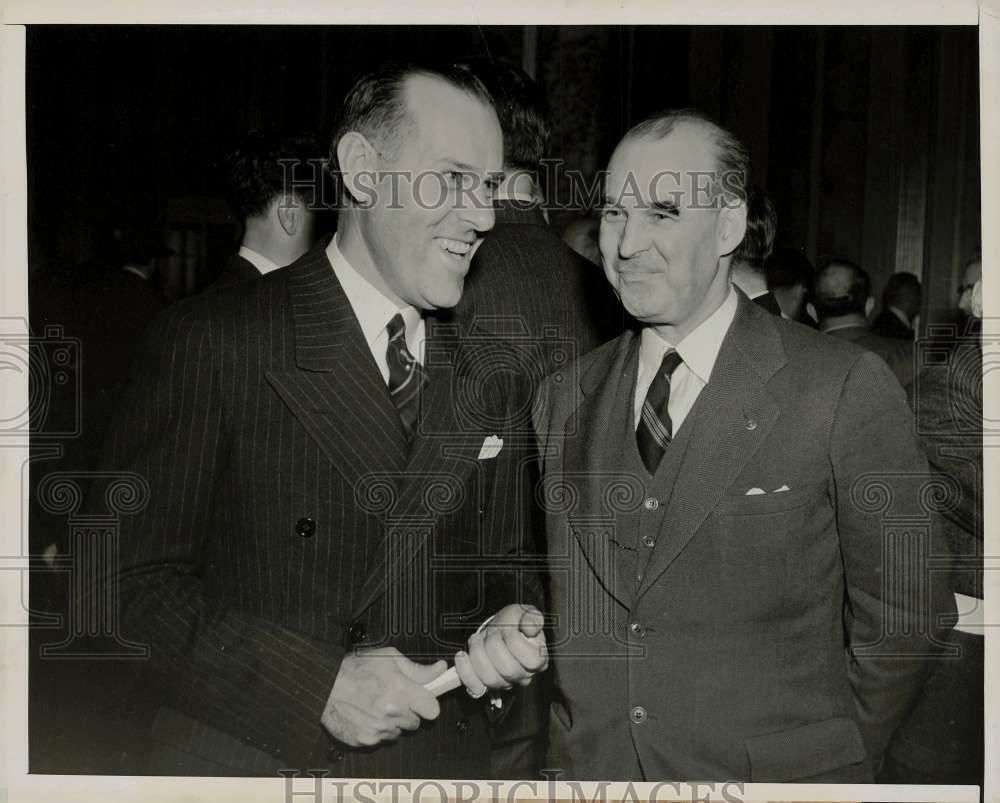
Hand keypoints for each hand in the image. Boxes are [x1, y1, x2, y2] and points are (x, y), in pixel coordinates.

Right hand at [321, 647, 446, 746]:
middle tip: (395, 698)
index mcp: (401, 691)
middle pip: (416, 722)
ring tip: (377, 704)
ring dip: (393, 721)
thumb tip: (440, 669)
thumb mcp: (389, 658)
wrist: (325, 685)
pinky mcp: (366, 740)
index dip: (428, 704)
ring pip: (398, 731)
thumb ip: (418, 668)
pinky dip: (377, 729)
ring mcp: (378, 730)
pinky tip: (367, 714)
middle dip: (409, 711)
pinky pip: (381, 739)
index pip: (433, 710)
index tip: (423, 699)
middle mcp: (392, 714)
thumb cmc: (355, 668)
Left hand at [454, 604, 548, 697]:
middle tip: (491, 632)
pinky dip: (465, 671)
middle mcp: (522, 675)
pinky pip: (474, 687)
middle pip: (508, 670)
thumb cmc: (513, 623)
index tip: (508, 629)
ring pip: (490, 679)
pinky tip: (462, 656)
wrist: (498, 630)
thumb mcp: (524, 613)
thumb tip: (531, 629)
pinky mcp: (485, 686)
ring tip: (477, 639)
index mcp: (537, 659)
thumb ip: (532, 617)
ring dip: (478, 654)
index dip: (515, 641)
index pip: (532, 660)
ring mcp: (504, 683)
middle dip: (494, 645)